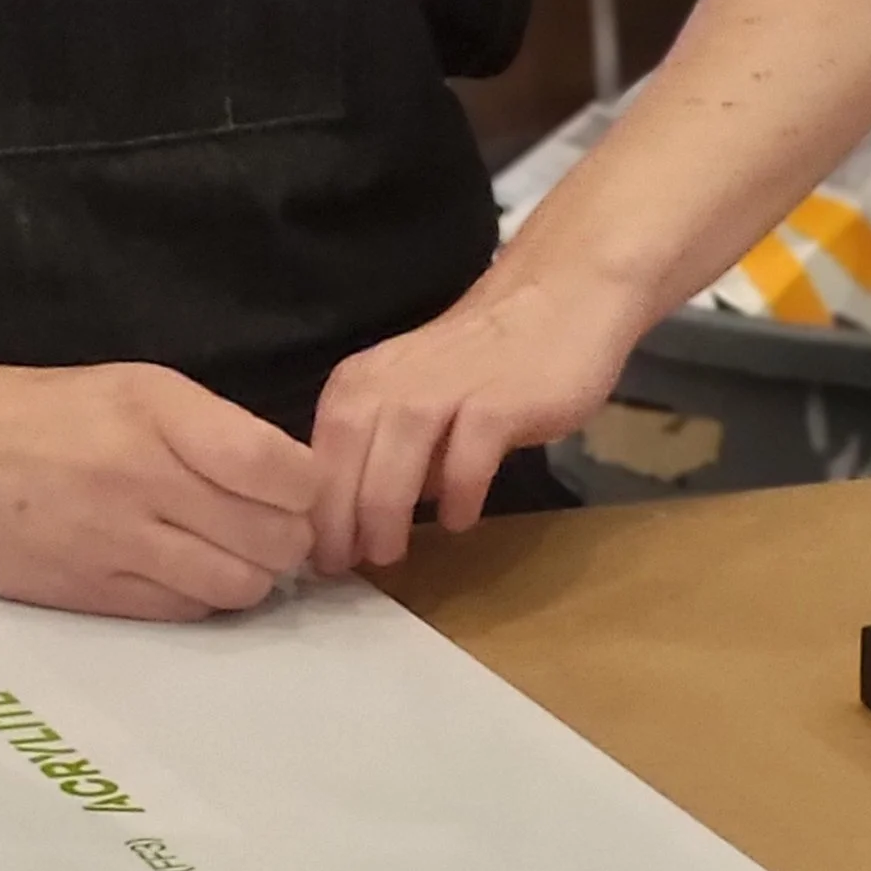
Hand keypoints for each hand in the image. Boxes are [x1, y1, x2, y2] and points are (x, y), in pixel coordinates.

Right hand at [0, 358, 318, 620]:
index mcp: (158, 409)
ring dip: (247, 575)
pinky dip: (200, 598)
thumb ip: (209, 430)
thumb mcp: (133, 387)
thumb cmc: (41, 411)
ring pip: (238, 585)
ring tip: (220, 550)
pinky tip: (178, 571)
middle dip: (283, 538)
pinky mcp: (94, 594)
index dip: (304, 490)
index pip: (279, 469)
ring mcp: (117, 541)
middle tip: (260, 526)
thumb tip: (289, 483)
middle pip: (272, 538)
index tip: (292, 490)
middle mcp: (143, 475)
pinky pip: (186, 612)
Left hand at [309, 264, 647, 573]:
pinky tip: (457, 520)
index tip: (315, 556)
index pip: (320, 452)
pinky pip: (468, 453)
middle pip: (346, 455)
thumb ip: (388, 454)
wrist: (556, 302)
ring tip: (388, 556)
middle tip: (344, 568)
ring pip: (395, 455)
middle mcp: (393, 381)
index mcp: (362, 382)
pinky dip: (457, 490)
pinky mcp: (499, 401)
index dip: (313, 509)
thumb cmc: (479, 364)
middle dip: (338, 520)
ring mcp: (446, 388)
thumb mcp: (413, 402)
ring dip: (383, 511)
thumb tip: (360, 524)